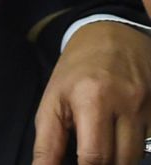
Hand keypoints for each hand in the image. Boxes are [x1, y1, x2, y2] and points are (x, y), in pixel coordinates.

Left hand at [33, 21, 150, 164]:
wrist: (112, 37)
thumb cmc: (76, 71)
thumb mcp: (52, 100)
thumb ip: (47, 141)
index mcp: (92, 98)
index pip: (94, 155)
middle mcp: (126, 103)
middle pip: (119, 160)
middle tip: (86, 155)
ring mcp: (147, 106)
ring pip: (136, 156)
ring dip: (117, 160)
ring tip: (100, 147)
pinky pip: (148, 142)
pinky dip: (132, 148)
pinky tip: (118, 136)